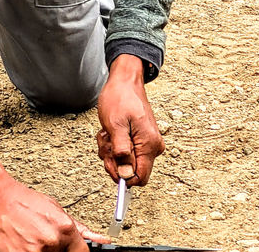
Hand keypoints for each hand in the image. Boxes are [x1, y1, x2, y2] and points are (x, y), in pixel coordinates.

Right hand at [0, 159, 109, 251]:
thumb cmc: (18, 199)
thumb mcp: (53, 207)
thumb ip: (78, 228)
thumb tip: (100, 239)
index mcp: (64, 229)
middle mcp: (51, 242)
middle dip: (53, 251)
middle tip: (39, 242)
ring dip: (37, 251)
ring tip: (26, 240)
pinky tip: (17, 244)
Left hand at [96, 54, 164, 186]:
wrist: (125, 81)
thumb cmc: (120, 99)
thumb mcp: (115, 125)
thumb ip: (121, 151)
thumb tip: (125, 175)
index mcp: (149, 145)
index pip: (140, 177)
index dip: (122, 176)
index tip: (109, 162)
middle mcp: (152, 147)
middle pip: (130, 171)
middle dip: (113, 159)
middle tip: (106, 141)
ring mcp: (146, 143)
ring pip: (124, 161)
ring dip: (110, 150)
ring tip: (108, 132)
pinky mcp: (140, 140)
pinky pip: (123, 151)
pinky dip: (113, 144)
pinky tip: (110, 131)